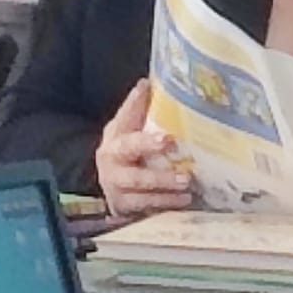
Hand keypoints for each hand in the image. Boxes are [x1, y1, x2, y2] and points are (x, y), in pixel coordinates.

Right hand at [95, 80, 194, 217]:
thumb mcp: (127, 124)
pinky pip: (144, 211)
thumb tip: (147, 81)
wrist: (104, 175)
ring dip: (165, 194)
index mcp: (115, 142)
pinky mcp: (124, 208)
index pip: (129, 140)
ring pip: (139, 195)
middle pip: (134, 176)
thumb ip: (137, 107)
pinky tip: (183, 204)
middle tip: (185, 176)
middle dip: (159, 176)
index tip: (168, 140)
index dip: (147, 141)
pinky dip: (164, 207)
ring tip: (188, 190)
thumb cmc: (125, 145)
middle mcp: (113, 167)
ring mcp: (117, 190)